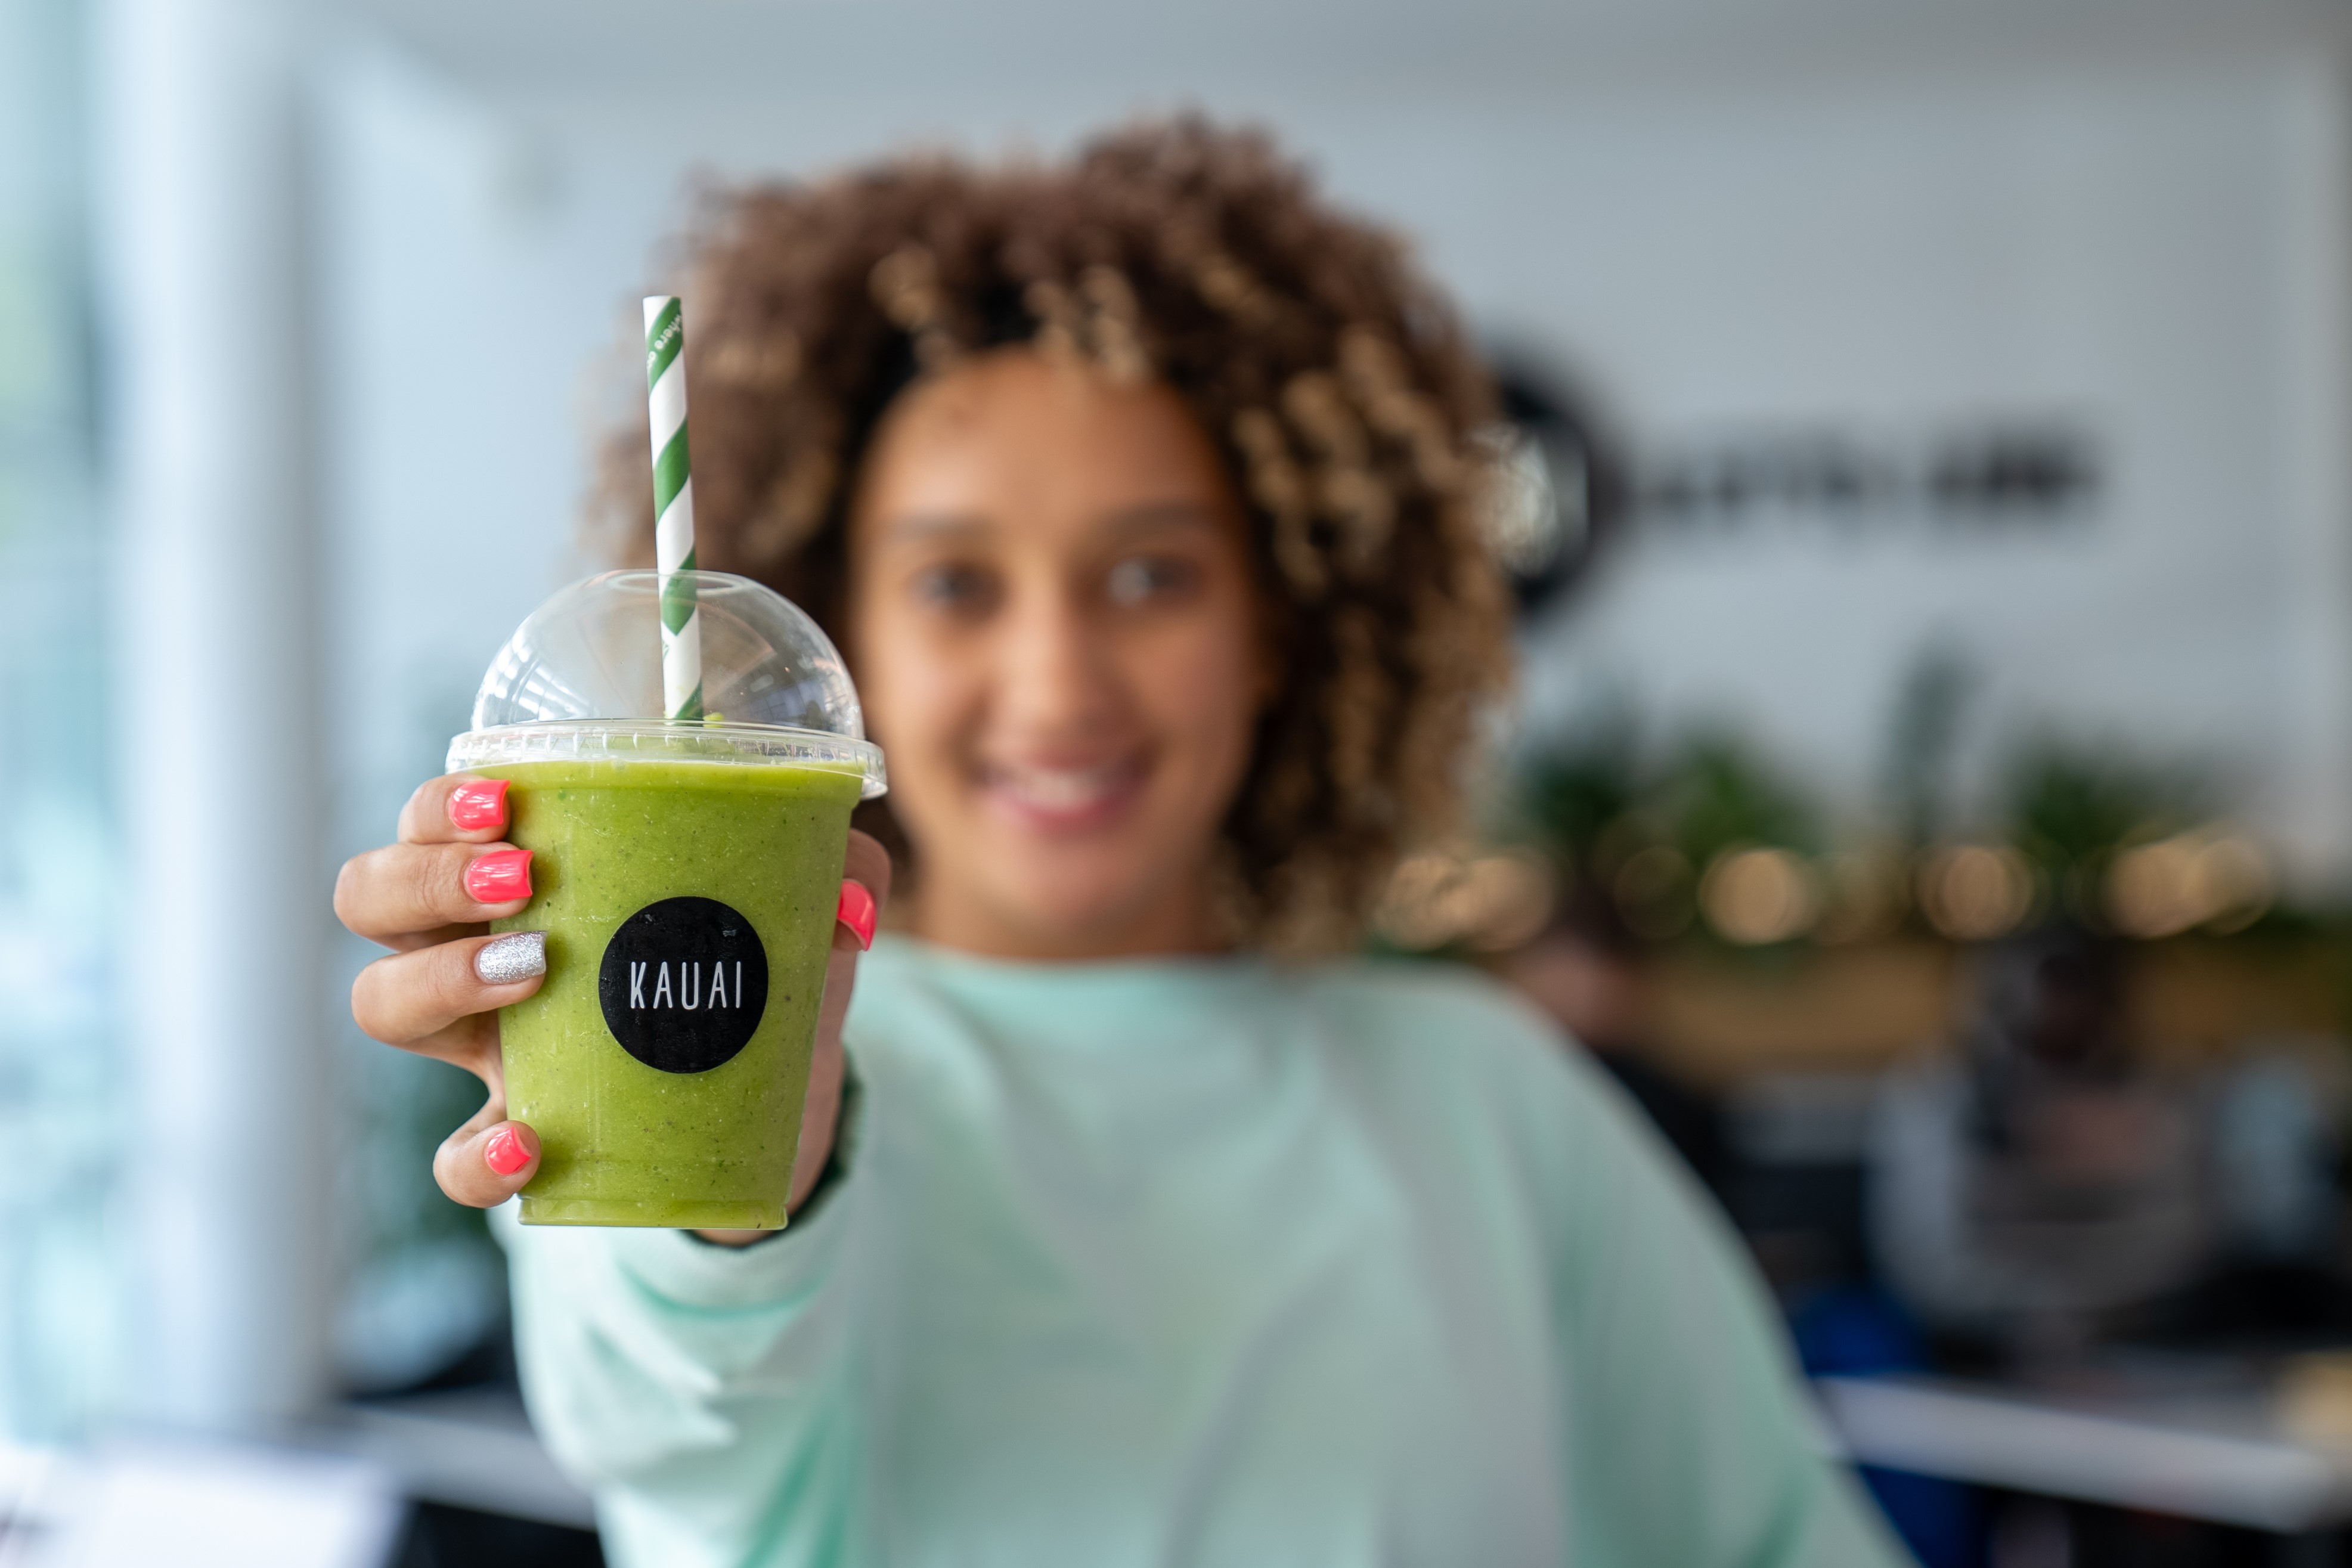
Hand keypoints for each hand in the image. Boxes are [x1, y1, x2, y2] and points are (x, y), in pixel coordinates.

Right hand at [333, 774, 889, 1224]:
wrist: (772, 1103)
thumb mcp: (801, 912)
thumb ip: (840, 875)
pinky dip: (477, 1158)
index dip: (439, 803)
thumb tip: (848, 894)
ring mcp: (483, 1047)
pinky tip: (531, 1143)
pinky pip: (452, 1161)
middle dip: (423, 876)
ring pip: (380, 1003)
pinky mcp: (513, 1140)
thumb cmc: (758, 971)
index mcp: (523, 876)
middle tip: (520, 879)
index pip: (432, 817)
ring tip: (535, 969)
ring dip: (440, 978)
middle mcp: (474, 948)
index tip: (505, 798)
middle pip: (371, 895)